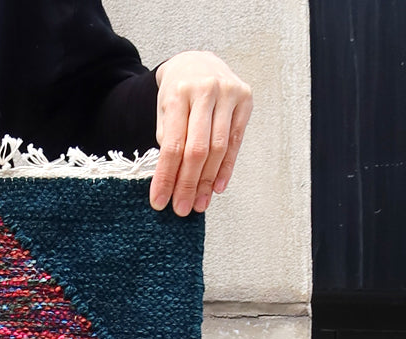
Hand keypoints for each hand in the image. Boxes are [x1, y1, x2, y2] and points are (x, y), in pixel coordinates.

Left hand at [150, 51, 252, 214]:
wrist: (197, 62)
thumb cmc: (177, 93)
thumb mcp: (164, 112)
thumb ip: (169, 141)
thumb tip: (172, 184)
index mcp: (179, 93)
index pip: (172, 145)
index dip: (166, 177)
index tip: (160, 202)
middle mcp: (206, 90)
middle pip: (198, 149)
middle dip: (189, 184)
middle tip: (182, 209)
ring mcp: (229, 92)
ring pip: (218, 147)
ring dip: (208, 181)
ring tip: (199, 204)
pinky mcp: (245, 98)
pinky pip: (235, 141)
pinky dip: (226, 167)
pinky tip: (217, 187)